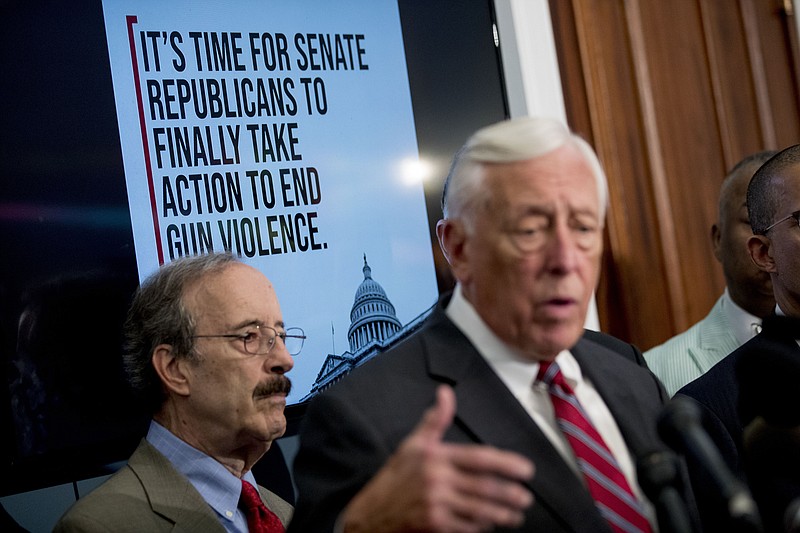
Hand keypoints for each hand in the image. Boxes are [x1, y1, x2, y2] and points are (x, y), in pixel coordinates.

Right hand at [341, 385, 534, 532]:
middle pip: (484, 487)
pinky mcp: (435, 524)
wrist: (371, 512)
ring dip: (502, 514)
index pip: (479, 458)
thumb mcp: (413, 444)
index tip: (525, 469)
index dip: (506, 464)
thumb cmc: (395, 477)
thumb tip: (446, 392)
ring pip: (479, 509)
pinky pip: (466, 526)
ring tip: (516, 514)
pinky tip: (491, 524)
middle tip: (526, 496)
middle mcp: (437, 479)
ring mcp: (436, 504)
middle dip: (509, 494)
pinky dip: (481, 526)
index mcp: (435, 456)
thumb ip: (435, 420)